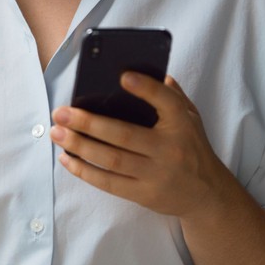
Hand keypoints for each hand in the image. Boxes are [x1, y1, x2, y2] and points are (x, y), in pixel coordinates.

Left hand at [49, 73, 238, 221]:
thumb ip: (172, 95)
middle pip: (123, 134)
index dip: (145, 89)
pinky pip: (108, 182)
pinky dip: (84, 170)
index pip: (166, 102)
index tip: (122, 75)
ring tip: (57, 132)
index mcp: (182, 124)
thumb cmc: (192, 148)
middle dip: (87, 122)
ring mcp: (155, 174)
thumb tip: (147, 70)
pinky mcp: (144, 194)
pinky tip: (67, 158)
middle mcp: (169, 149)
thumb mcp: (191, 118)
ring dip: (79, 145)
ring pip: (110, 159)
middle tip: (61, 112)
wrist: (207, 194)